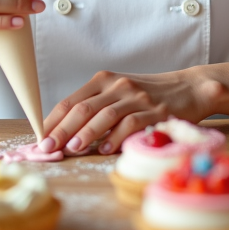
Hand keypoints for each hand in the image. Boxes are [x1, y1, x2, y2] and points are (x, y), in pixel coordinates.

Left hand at [38, 68, 222, 155]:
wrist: (188, 88)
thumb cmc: (147, 95)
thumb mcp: (118, 93)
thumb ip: (94, 108)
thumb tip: (64, 133)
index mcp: (104, 80)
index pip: (71, 101)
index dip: (53, 121)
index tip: (40, 138)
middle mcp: (118, 85)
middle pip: (83, 108)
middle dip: (62, 130)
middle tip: (48, 147)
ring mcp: (137, 97)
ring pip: (104, 115)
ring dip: (86, 133)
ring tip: (73, 148)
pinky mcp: (155, 110)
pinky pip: (131, 123)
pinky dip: (116, 137)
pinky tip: (105, 149)